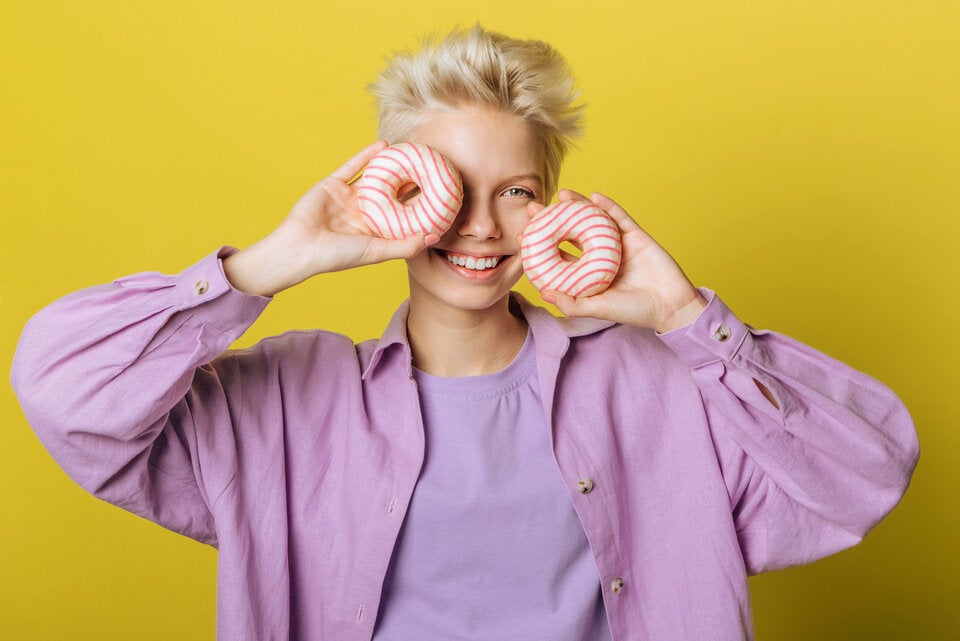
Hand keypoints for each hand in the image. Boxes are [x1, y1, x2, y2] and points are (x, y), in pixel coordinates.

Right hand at [223, 140, 438, 296]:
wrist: (299, 248)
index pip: (404, 215)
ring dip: (392, 164)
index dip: (422, 205)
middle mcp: (364, 213)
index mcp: (375, 230)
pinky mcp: (333, 184)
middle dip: (410, 180)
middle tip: (432, 166)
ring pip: (375, 177)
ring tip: (411, 151)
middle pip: (392, 193)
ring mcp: (348, 197)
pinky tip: (384, 145)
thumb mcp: (377, 252)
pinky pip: (353, 166)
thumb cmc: (338, 256)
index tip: (442, 194)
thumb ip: (405, 245)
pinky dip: (367, 155)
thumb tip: (435, 237)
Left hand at [532, 190, 705, 332]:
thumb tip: (543, 292)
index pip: (559, 255)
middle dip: (552, 219)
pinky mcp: (636, 236)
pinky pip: (620, 217)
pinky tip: (594, 196)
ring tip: (560, 195)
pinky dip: (608, 206)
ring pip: (593, 221)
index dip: (541, 244)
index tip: (522, 233)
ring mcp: (617, 244)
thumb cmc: (634, 311)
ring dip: (577, 206)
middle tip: (532, 207)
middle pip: (571, 232)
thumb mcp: (597, 309)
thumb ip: (571, 304)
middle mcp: (599, 257)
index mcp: (588, 273)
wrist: (671, 306)